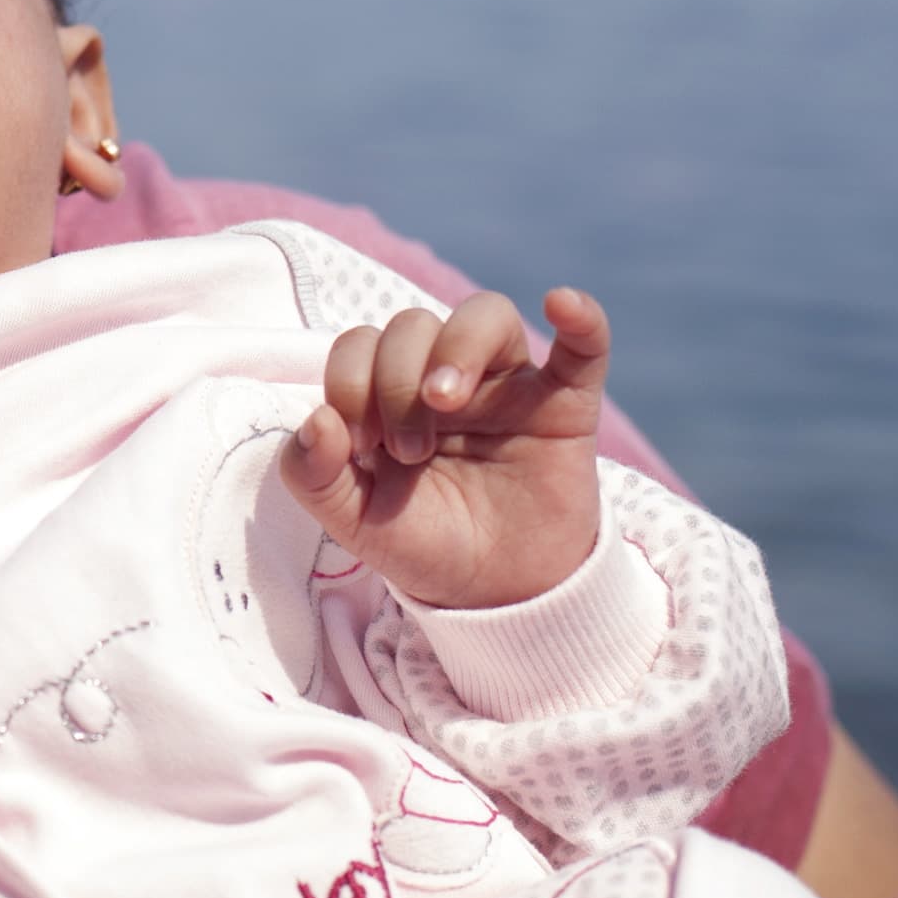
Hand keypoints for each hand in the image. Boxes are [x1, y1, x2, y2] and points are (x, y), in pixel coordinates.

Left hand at [282, 287, 609, 609]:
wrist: (497, 593)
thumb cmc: (423, 543)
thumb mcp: (352, 520)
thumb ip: (311, 474)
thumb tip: (318, 419)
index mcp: (389, 392)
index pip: (360, 344)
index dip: (349, 382)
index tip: (359, 447)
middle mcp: (446, 376)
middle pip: (414, 324)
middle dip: (396, 382)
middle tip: (408, 451)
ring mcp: (508, 386)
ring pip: (486, 315)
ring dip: (458, 346)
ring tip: (446, 400)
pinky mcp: (565, 406)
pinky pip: (585, 347)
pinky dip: (583, 319)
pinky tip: (561, 303)